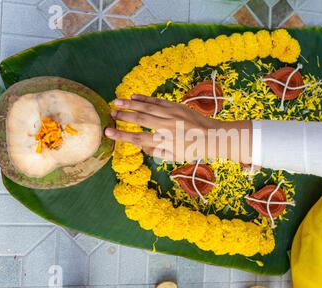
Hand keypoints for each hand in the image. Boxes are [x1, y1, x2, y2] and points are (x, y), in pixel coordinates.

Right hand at [105, 95, 251, 162]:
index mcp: (165, 142)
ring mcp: (171, 115)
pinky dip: (145, 99)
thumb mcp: (174, 156)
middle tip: (110, 114)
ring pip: (147, 108)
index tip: (108, 132)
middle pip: (140, 121)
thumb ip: (156, 151)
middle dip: (123, 117)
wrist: (213, 136)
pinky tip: (134, 97)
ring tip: (115, 102)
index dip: (121, 136)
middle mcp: (166, 127)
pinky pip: (157, 101)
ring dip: (130, 104)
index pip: (138, 139)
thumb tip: (140, 145)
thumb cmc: (193, 150)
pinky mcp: (176, 106)